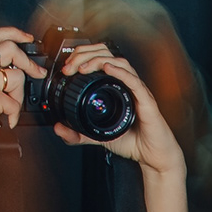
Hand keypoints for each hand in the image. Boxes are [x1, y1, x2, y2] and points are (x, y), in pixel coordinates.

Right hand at [0, 27, 35, 204]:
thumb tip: (13, 70)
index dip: (13, 32)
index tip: (27, 38)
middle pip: (9, 48)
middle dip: (28, 61)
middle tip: (36, 72)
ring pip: (16, 76)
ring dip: (19, 96)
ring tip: (9, 109)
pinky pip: (14, 102)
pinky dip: (14, 115)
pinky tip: (5, 121)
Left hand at [48, 40, 183, 179]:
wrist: (153, 156)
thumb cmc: (134, 142)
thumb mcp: (97, 137)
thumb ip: (77, 134)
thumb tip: (58, 128)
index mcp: (116, 87)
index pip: (98, 59)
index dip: (81, 57)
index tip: (67, 68)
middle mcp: (127, 84)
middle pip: (107, 55)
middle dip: (85, 54)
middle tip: (70, 66)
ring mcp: (137, 91)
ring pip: (120, 63)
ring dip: (99, 60)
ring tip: (83, 67)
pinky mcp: (146, 101)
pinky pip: (134, 82)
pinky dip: (120, 72)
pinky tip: (108, 68)